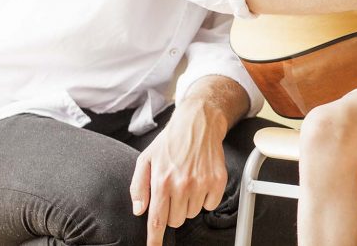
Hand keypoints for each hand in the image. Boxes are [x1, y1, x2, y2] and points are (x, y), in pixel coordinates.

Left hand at [129, 103, 228, 245]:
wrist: (198, 122)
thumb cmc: (170, 141)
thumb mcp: (145, 159)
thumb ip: (138, 187)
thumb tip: (139, 211)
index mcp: (162, 181)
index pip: (157, 221)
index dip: (154, 240)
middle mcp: (182, 185)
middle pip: (175, 221)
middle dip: (171, 211)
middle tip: (173, 191)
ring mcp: (202, 183)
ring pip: (192, 214)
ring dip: (188, 204)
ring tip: (187, 182)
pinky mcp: (218, 181)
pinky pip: (210, 206)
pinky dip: (205, 199)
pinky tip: (200, 181)